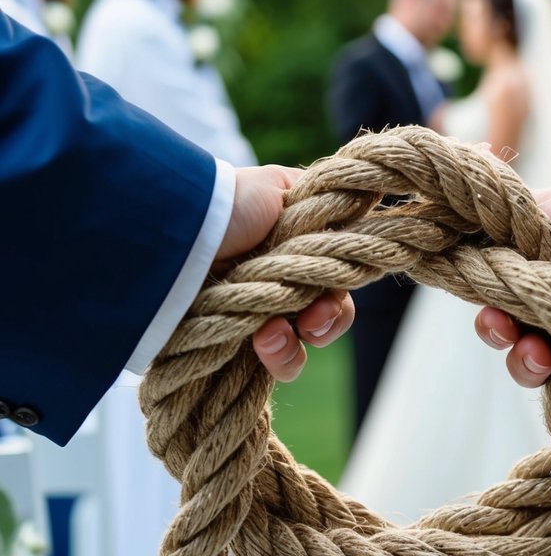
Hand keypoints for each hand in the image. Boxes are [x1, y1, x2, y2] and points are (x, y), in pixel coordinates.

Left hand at [215, 165, 354, 381]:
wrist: (182, 235)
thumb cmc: (231, 204)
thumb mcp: (283, 190)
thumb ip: (325, 208)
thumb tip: (363, 201)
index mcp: (288, 249)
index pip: (334, 278)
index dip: (340, 290)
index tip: (337, 285)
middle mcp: (272, 281)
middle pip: (324, 316)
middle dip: (327, 320)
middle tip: (313, 318)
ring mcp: (251, 314)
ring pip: (299, 346)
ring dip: (296, 344)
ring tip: (270, 335)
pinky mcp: (228, 342)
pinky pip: (271, 365)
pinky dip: (277, 358)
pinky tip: (258, 342)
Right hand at [474, 185, 550, 386]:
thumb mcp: (528, 211)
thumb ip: (492, 224)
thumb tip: (458, 223)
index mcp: (534, 265)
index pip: (492, 289)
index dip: (482, 298)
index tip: (479, 296)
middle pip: (504, 328)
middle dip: (496, 331)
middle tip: (502, 326)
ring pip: (524, 358)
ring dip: (520, 359)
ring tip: (536, 353)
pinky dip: (541, 372)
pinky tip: (549, 361)